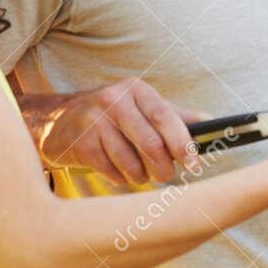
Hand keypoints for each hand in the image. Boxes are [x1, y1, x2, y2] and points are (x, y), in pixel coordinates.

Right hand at [21, 79, 202, 184]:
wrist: (58, 120)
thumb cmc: (112, 116)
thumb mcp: (142, 108)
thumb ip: (175, 116)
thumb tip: (210, 123)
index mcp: (136, 90)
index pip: (165, 117)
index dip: (183, 143)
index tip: (194, 163)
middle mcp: (114, 100)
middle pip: (151, 144)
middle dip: (164, 167)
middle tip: (166, 175)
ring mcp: (93, 121)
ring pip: (131, 162)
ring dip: (141, 176)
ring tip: (140, 174)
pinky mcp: (80, 143)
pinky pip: (111, 171)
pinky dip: (120, 178)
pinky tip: (118, 172)